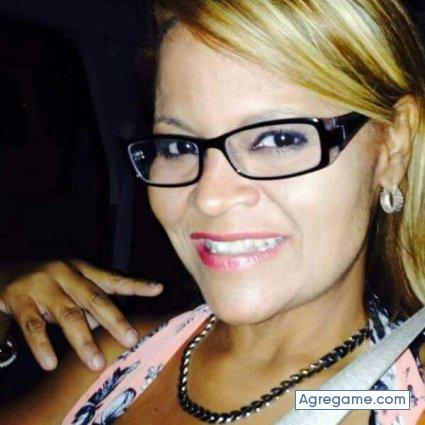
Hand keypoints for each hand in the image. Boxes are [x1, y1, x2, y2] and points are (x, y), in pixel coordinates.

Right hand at [0, 259, 162, 371]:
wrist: (3, 271)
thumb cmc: (47, 284)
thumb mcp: (71, 287)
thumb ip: (91, 304)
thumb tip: (114, 327)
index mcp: (82, 270)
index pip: (114, 279)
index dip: (136, 285)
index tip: (159, 289)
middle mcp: (66, 273)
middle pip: (95, 298)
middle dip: (115, 321)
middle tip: (130, 340)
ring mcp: (43, 284)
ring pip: (68, 314)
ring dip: (83, 341)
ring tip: (95, 364)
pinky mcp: (19, 297)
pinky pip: (33, 325)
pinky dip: (43, 346)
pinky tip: (51, 363)